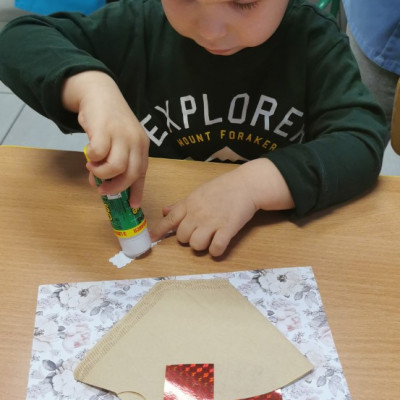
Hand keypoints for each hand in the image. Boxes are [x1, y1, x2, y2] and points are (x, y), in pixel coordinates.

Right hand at [62, 71, 148, 206]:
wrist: (100, 92)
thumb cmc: (110, 121)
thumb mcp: (120, 141)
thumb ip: (115, 160)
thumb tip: (102, 184)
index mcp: (142, 146)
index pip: (142, 173)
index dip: (137, 191)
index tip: (132, 206)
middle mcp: (136, 141)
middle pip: (131, 174)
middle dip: (116, 188)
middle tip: (103, 189)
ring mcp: (121, 135)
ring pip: (116, 167)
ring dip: (102, 174)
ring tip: (93, 168)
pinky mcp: (104, 129)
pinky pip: (98, 154)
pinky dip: (92, 158)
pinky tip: (89, 154)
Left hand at [150, 158, 294, 255]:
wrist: (246, 184)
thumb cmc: (223, 187)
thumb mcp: (198, 192)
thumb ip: (181, 204)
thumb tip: (165, 211)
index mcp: (190, 204)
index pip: (170, 220)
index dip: (159, 231)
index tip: (151, 238)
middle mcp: (198, 214)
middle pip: (182, 237)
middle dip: (188, 239)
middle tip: (198, 233)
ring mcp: (213, 222)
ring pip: (196, 244)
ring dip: (202, 246)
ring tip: (210, 239)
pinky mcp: (228, 228)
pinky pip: (216, 248)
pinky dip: (216, 251)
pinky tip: (219, 245)